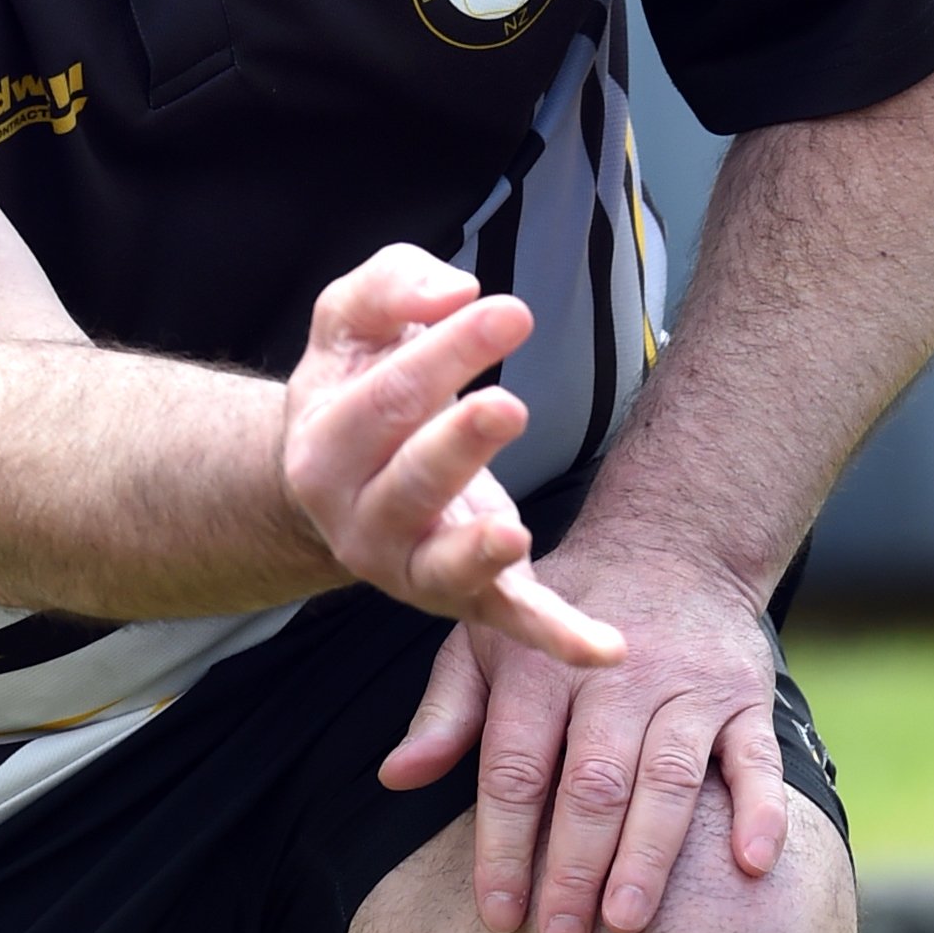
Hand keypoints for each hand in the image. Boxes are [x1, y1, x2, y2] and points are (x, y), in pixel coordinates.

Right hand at [282, 245, 625, 670]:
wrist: (333, 483)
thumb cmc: (356, 387)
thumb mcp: (348, 322)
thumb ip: (391, 287)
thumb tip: (455, 290)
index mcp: (324, 448)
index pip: (386, 400)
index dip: (447, 356)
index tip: (510, 312)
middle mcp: (357, 522)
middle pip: (408, 485)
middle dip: (458, 446)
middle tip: (509, 405)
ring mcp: (410, 570)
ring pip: (442, 568)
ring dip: (478, 554)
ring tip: (512, 533)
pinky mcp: (466, 599)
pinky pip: (511, 622)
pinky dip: (557, 638)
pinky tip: (609, 645)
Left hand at [379, 528, 785, 932]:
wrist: (672, 542)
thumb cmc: (563, 615)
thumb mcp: (486, 641)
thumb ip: (445, 713)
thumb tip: (395, 777)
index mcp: (540, 670)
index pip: (516, 771)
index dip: (504, 847)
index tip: (498, 916)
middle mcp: (616, 679)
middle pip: (592, 785)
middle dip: (573, 868)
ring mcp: (687, 687)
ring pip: (666, 780)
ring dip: (648, 855)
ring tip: (628, 922)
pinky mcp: (746, 696)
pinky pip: (757, 758)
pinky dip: (761, 811)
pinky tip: (751, 865)